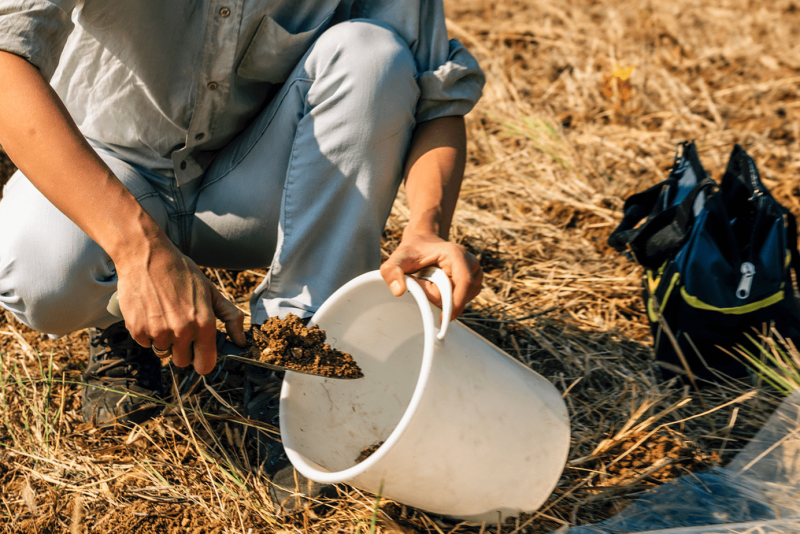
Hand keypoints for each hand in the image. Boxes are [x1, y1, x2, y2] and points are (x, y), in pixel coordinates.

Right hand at [114, 237, 245, 374]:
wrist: (146, 256)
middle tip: (181, 327)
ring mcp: (158, 332)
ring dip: (165, 340)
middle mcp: (182, 331)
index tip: (200, 352)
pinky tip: (151, 312)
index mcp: (204, 324)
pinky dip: (148, 332)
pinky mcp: (137, 330)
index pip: (205, 365)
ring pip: (163, 352)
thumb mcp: (211, 291)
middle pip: (183, 362)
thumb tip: (241, 341)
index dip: (203, 360)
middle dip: (183, 349)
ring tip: (165, 315)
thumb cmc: (181, 272)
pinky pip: (146, 343)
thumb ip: (231, 317)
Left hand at [380, 230, 481, 317]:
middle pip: (461, 294)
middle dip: (441, 298)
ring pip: (463, 298)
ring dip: (444, 298)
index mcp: (456, 254)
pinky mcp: (474, 282)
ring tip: (430, 283)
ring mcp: (475, 273)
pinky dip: (449, 298)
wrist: (422, 243)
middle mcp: (471, 263)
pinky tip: (438, 287)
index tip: (442, 319)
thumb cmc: (411, 251)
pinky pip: (463, 299)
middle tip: (422, 285)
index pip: (464, 283)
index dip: (454, 303)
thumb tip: (398, 291)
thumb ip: (392, 272)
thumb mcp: (396, 259)